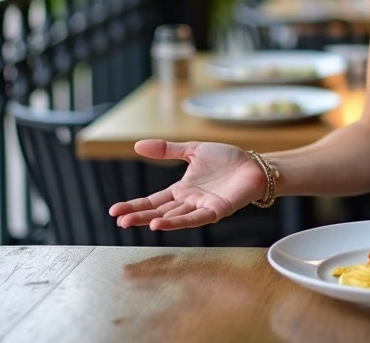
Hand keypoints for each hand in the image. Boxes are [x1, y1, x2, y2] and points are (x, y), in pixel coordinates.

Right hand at [108, 141, 266, 230]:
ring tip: (133, 223)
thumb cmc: (227, 159)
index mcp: (182, 189)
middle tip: (119, 220)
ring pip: (173, 217)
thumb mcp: (193, 150)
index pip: (153, 200)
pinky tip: (160, 224)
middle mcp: (189, 201)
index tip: (115, 211)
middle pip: (159, 211)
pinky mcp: (216, 210)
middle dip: (138, 216)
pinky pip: (194, 218)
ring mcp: (201, 207)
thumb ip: (167, 149)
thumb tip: (137, 145)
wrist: (254, 164)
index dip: (135, 205)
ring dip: (154, 221)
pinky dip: (177, 222)